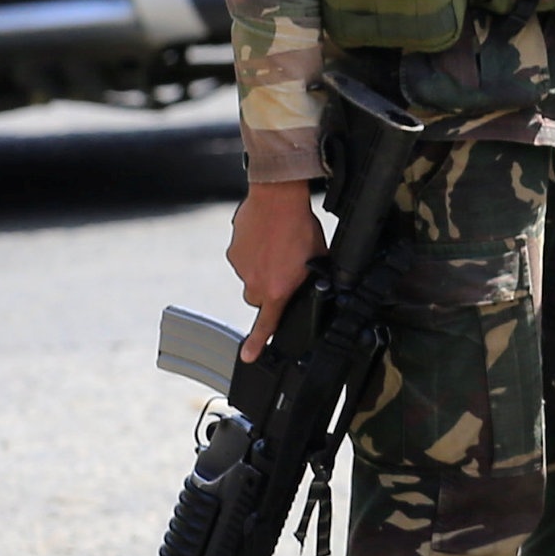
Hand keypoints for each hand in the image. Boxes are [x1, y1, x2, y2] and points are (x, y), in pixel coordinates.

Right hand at [228, 179, 327, 362]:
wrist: (276, 199)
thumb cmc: (301, 226)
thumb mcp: (318, 257)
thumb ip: (314, 277)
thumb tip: (322, 284)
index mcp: (277, 290)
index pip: (266, 324)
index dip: (257, 343)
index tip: (248, 356)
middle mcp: (255, 283)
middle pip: (259, 298)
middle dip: (270, 290)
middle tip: (285, 270)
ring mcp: (241, 268)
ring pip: (251, 277)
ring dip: (263, 268)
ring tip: (279, 247)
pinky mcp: (233, 252)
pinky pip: (243, 259)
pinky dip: (254, 253)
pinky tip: (268, 237)